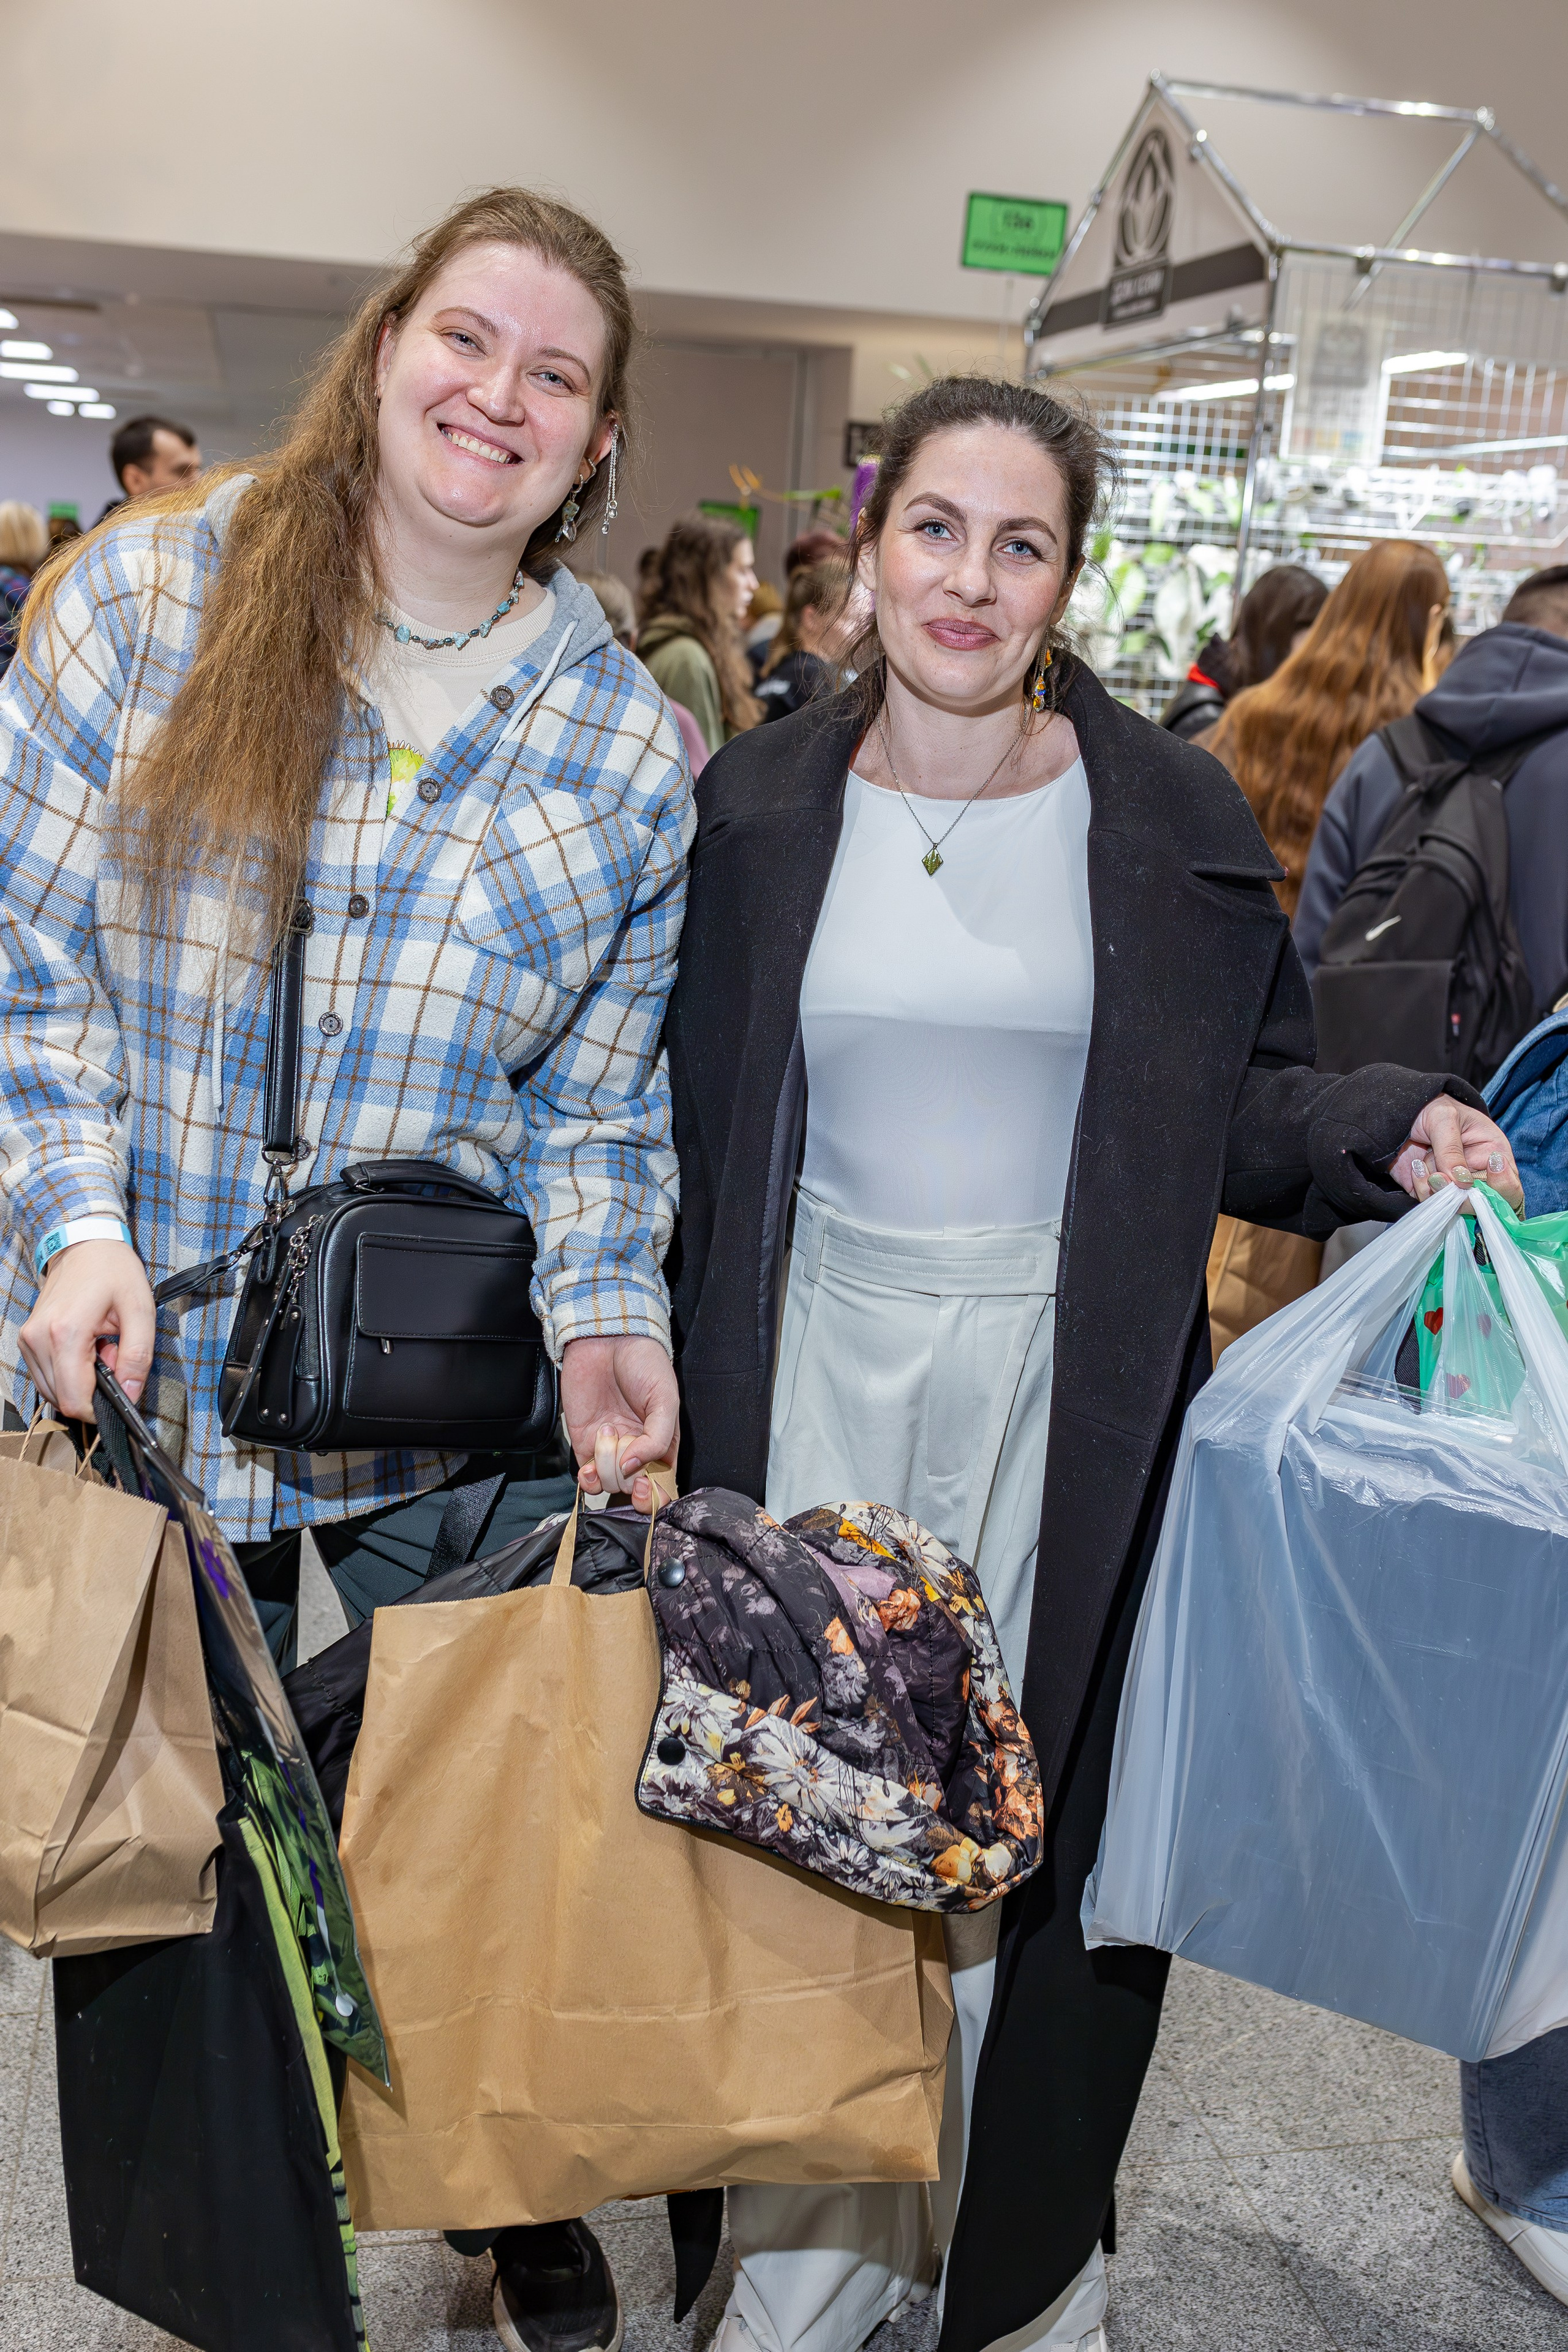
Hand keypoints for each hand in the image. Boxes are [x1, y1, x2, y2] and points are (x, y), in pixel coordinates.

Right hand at [19, 1239, 155, 1416]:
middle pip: (62, 1398)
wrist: (85, 1245)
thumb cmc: (115, 1272)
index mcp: (66, 1332)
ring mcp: (28, 1340)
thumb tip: (129, 1396)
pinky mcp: (26, 1340)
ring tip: (100, 1349)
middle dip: (92, 1391)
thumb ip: (138, 1357)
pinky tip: (85, 1348)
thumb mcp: (140, 1310)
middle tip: (113, 1356)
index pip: (74, 1399)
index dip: (98, 1409)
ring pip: (51, 1390)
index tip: (119, 1391)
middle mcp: (38, 1338)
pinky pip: (45, 1375)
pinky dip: (67, 1372)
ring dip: (79, 1382)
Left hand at [560, 1333, 678, 1509]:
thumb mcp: (665, 1400)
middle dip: (630, 1482)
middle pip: (634, 1490)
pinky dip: (587, 1479)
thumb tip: (635, 1468)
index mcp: (664, 1445)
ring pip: (610, 1485)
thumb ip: (658, 1439)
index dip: (655, 1497)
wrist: (607, 1340)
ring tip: (610, 1433)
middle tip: (628, 1460)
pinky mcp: (585, 1445)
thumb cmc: (644, 1364)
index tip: (645, 1487)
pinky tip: (588, 1467)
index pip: (663, 1486)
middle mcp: (638, 1452)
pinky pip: (586, 1478)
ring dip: (608, 1467)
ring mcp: (610, 1450)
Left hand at [1389, 1095, 1524, 1213]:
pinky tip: (1416, 1166)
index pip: (1511, 1187)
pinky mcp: (1433, 1193)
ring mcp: (1455, 1187)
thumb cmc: (1434, 1109)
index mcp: (1494, 1156)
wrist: (1403, 1114)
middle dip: (1459, 1194)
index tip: (1484, 1171)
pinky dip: (1420, 1187)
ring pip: (1453, 1207)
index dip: (1503, 1187)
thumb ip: (1451, 1149)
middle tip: (1438, 1175)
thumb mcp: (1445, 1118)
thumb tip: (1461, 1181)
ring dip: (1435, 1187)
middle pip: (1483, 1205)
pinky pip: (1430, 1203)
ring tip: (1424, 1160)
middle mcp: (1478, 1176)